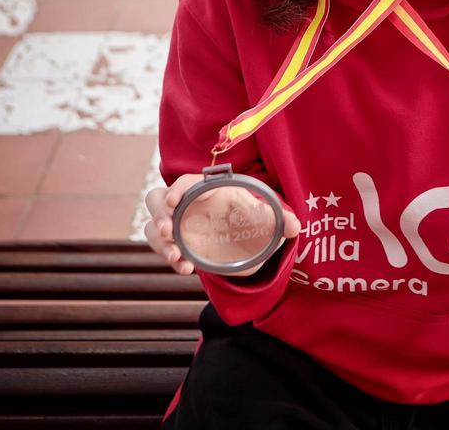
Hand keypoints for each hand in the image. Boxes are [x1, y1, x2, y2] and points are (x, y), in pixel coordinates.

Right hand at [144, 173, 300, 275]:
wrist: (244, 239)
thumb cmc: (250, 218)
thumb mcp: (266, 218)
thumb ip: (280, 219)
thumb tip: (295, 226)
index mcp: (208, 188)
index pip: (186, 181)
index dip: (177, 188)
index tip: (174, 201)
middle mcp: (187, 203)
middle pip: (157, 200)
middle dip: (159, 214)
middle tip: (169, 231)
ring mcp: (178, 223)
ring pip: (153, 225)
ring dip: (159, 241)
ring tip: (177, 256)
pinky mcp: (175, 242)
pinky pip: (162, 247)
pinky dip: (169, 258)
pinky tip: (185, 268)